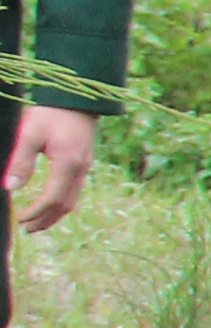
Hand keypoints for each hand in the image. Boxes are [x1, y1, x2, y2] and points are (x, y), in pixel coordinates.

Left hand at [5, 108, 97, 236]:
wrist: (78, 98)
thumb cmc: (51, 113)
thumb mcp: (30, 133)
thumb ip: (20, 161)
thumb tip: (10, 188)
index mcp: (67, 164)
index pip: (52, 198)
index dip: (35, 212)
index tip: (18, 218)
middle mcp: (80, 170)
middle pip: (65, 205)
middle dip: (46, 220)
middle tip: (27, 229)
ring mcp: (85, 167)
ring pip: (72, 200)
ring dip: (54, 214)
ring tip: (38, 222)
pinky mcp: (83, 162)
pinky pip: (74, 190)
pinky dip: (61, 203)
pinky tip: (51, 202)